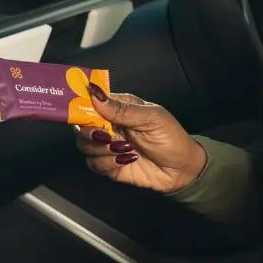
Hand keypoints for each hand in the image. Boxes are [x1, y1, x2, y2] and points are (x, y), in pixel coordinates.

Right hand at [75, 82, 206, 193]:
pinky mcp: (110, 165)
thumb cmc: (171, 138)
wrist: (182, 169)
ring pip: (85, 147)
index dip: (81, 106)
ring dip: (102, 150)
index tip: (81, 113)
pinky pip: (94, 165)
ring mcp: (109, 146)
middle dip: (91, 133)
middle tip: (108, 137)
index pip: (91, 102)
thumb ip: (121, 109)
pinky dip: (107, 163)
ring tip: (126, 149)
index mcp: (119, 108)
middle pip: (82, 127)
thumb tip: (95, 93)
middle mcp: (110, 126)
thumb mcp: (151, 118)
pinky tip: (127, 160)